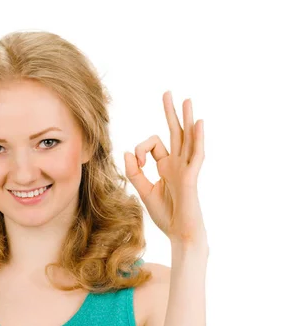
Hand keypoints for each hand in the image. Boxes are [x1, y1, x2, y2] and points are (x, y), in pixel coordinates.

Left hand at [124, 91, 206, 246]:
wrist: (179, 233)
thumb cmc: (165, 214)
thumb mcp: (143, 191)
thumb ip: (135, 172)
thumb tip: (127, 152)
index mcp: (166, 166)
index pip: (152, 144)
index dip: (139, 150)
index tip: (136, 163)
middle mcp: (178, 163)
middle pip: (175, 132)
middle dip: (170, 113)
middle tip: (167, 93)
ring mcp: (186, 168)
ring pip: (187, 138)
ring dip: (187, 119)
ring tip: (187, 100)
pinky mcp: (191, 177)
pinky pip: (196, 154)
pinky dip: (197, 139)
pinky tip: (198, 123)